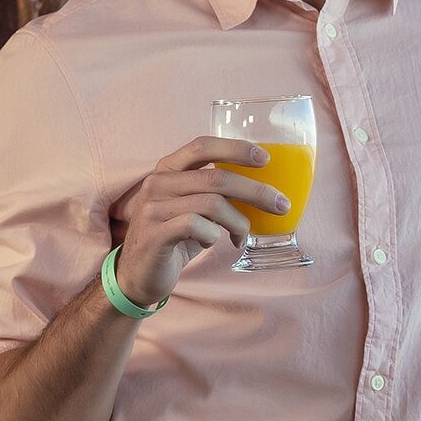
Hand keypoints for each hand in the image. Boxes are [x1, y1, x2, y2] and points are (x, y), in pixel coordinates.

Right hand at [110, 137, 290, 306]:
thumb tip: (264, 188)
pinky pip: (196, 226)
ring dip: (239, 221)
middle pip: (216, 177)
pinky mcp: (154, 234)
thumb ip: (216, 192)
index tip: (265, 159)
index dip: (236, 149)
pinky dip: (214, 235)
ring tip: (242, 235)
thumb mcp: (195, 208)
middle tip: (281, 205)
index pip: (202, 146)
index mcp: (168, 169)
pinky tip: (213, 242)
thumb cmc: (176, 237)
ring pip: (212, 203)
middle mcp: (158, 183)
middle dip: (256, 191)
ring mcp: (153, 208)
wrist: (139, 274)